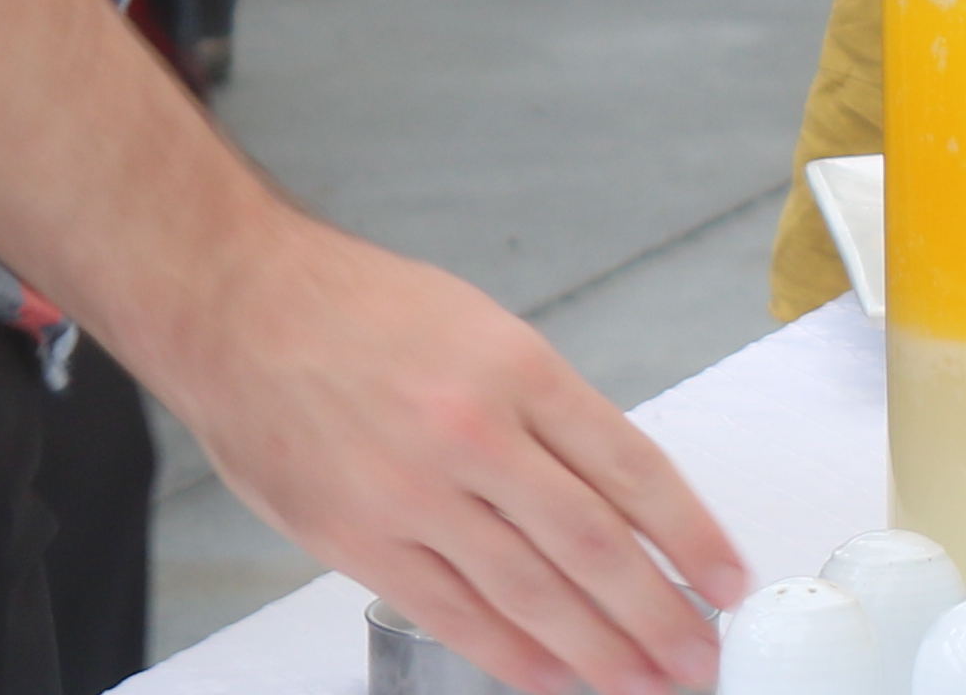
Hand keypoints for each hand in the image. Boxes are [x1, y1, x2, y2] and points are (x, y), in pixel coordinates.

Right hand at [132, 209, 746, 694]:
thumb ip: (543, 411)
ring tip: (646, 681)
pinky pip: (455, 614)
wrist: (241, 308)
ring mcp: (415, 494)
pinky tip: (556, 679)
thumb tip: (611, 492)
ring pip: (532, 592)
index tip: (724, 577)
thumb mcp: (482, 329)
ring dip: (600, 650)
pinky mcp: (359, 541)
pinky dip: (512, 657)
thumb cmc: (355, 309)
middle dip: (659, 612)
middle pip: (594, 545)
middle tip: (699, 654)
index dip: (691, 535)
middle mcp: (475, 434)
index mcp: (520, 370)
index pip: (634, 468)